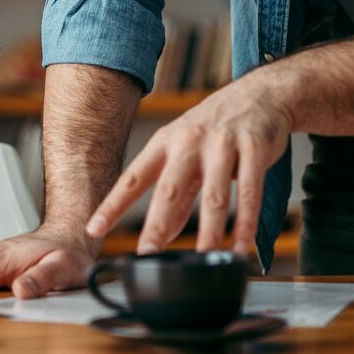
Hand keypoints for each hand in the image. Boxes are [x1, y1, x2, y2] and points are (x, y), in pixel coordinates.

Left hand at [87, 77, 292, 254]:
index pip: (133, 178)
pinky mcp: (254, 149)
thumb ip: (178, 193)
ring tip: (203, 259)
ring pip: (213, 196)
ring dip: (209, 232)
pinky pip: (248, 192)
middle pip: (170, 189)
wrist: (259, 93)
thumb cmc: (216, 128)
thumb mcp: (187, 151)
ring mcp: (222, 144)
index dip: (112, 205)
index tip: (94, 228)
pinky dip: (246, 224)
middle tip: (147, 253)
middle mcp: (189, 141)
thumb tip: (163, 233)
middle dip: (157, 223)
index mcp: (165, 142)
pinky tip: (241, 247)